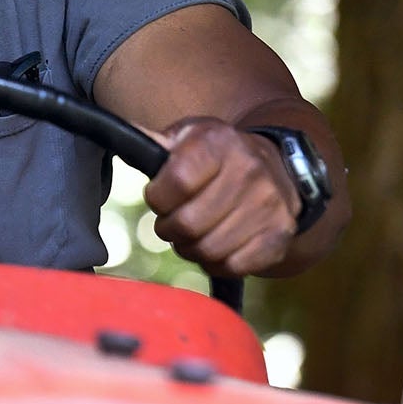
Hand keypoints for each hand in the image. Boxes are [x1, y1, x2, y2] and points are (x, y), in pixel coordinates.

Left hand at [143, 118, 299, 276]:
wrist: (277, 166)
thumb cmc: (217, 155)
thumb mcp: (187, 137)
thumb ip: (155, 143)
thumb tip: (122, 137)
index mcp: (219, 142)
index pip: (176, 182)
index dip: (157, 198)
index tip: (158, 197)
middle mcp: (249, 171)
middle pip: (189, 224)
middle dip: (169, 228)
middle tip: (172, 222)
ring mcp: (269, 204)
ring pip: (209, 250)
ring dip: (191, 248)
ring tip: (193, 234)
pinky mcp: (280, 234)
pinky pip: (234, 266)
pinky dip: (217, 263)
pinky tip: (217, 245)